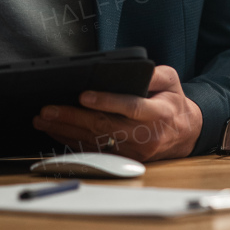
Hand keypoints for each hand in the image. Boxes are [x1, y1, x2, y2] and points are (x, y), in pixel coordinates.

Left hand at [33, 65, 202, 161]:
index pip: (130, 108)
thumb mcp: (172, 80)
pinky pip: (95, 151)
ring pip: (95, 141)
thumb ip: (154, 73)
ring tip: (44, 120)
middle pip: (104, 127)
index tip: (83, 96)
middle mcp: (146, 135)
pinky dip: (72, 142)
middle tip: (48, 109)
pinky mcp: (124, 159)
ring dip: (66, 131)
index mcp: (158, 113)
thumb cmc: (173, 102)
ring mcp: (134, 151)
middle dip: (73, 118)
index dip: (106, 102)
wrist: (185, 134)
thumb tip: (128, 70)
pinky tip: (56, 132)